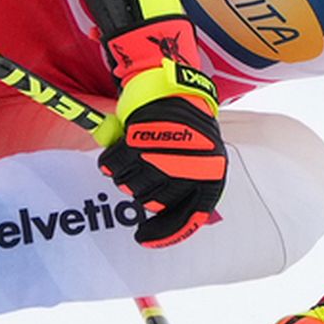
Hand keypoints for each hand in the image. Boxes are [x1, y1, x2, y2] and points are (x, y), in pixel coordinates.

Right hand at [96, 18, 224, 246]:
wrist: (170, 84)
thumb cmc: (184, 124)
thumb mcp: (199, 156)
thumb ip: (188, 186)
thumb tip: (167, 220)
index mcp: (212, 172)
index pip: (191, 216)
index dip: (167, 233)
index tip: (143, 239)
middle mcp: (191, 167)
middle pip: (153, 202)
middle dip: (142, 191)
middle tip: (141, 171)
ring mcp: (163, 155)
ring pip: (131, 186)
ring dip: (126, 174)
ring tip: (134, 155)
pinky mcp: (138, 141)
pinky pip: (115, 166)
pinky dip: (111, 161)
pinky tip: (116, 151)